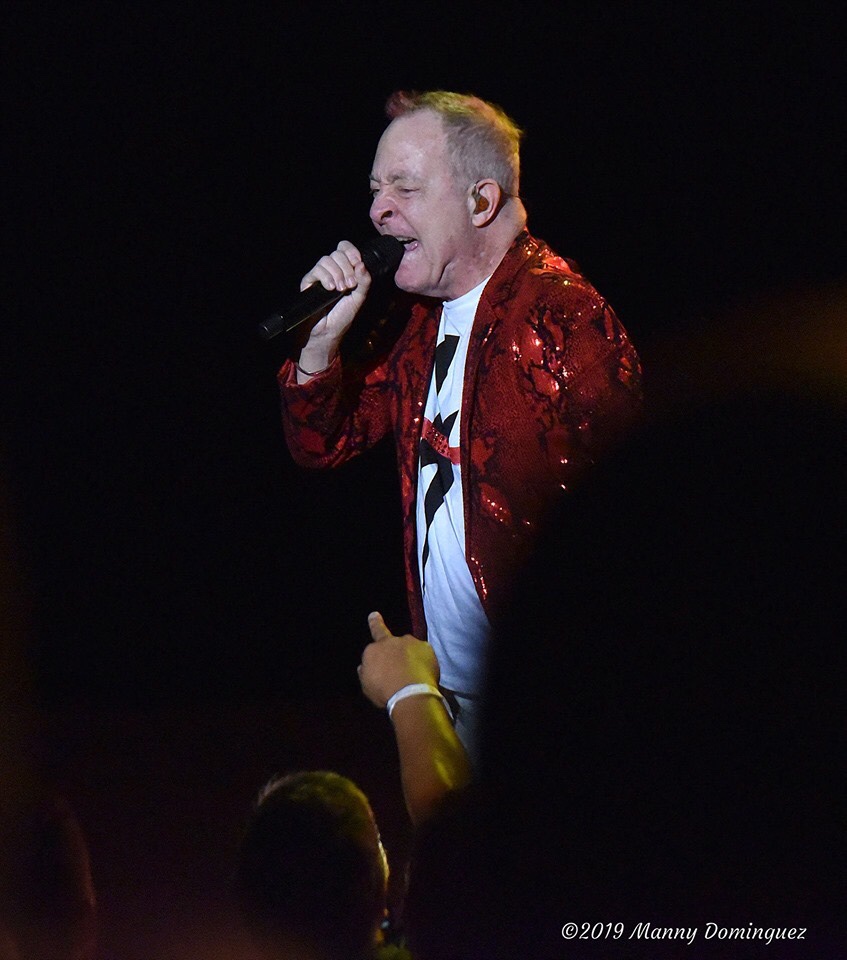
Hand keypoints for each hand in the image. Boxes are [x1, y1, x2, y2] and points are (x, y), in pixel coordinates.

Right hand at [296, 240, 371, 377]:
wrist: (328, 332)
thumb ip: (364, 282)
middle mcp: (332, 270)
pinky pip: (316, 270)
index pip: (344, 249)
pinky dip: (325, 277)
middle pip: (337, 253)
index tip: (358, 262)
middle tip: (350, 285)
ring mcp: (319, 275)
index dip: (351, 251)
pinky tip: (330, 288)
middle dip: (346, 267)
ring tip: (340, 289)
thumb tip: (362, 264)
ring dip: (337, 273)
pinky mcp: (309, 282)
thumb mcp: (359, 298)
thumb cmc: (342, 316)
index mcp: (344, 270)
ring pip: (326, 260)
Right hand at [358, 611, 439, 707]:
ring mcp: (410, 642)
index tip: (374, 614)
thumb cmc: (384, 692)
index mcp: (373, 649)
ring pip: (409, 647)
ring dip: (410, 655)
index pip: (374, 633)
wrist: (410, 693)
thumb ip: (366, 671)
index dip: (374, 623)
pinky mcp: (426, 648)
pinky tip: (423, 673)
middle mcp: (391, 641)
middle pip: (393, 642)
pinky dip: (423, 660)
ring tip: (412, 673)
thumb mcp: (367, 685)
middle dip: (396, 649)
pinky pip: (424, 653)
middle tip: (399, 665)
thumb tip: (365, 665)